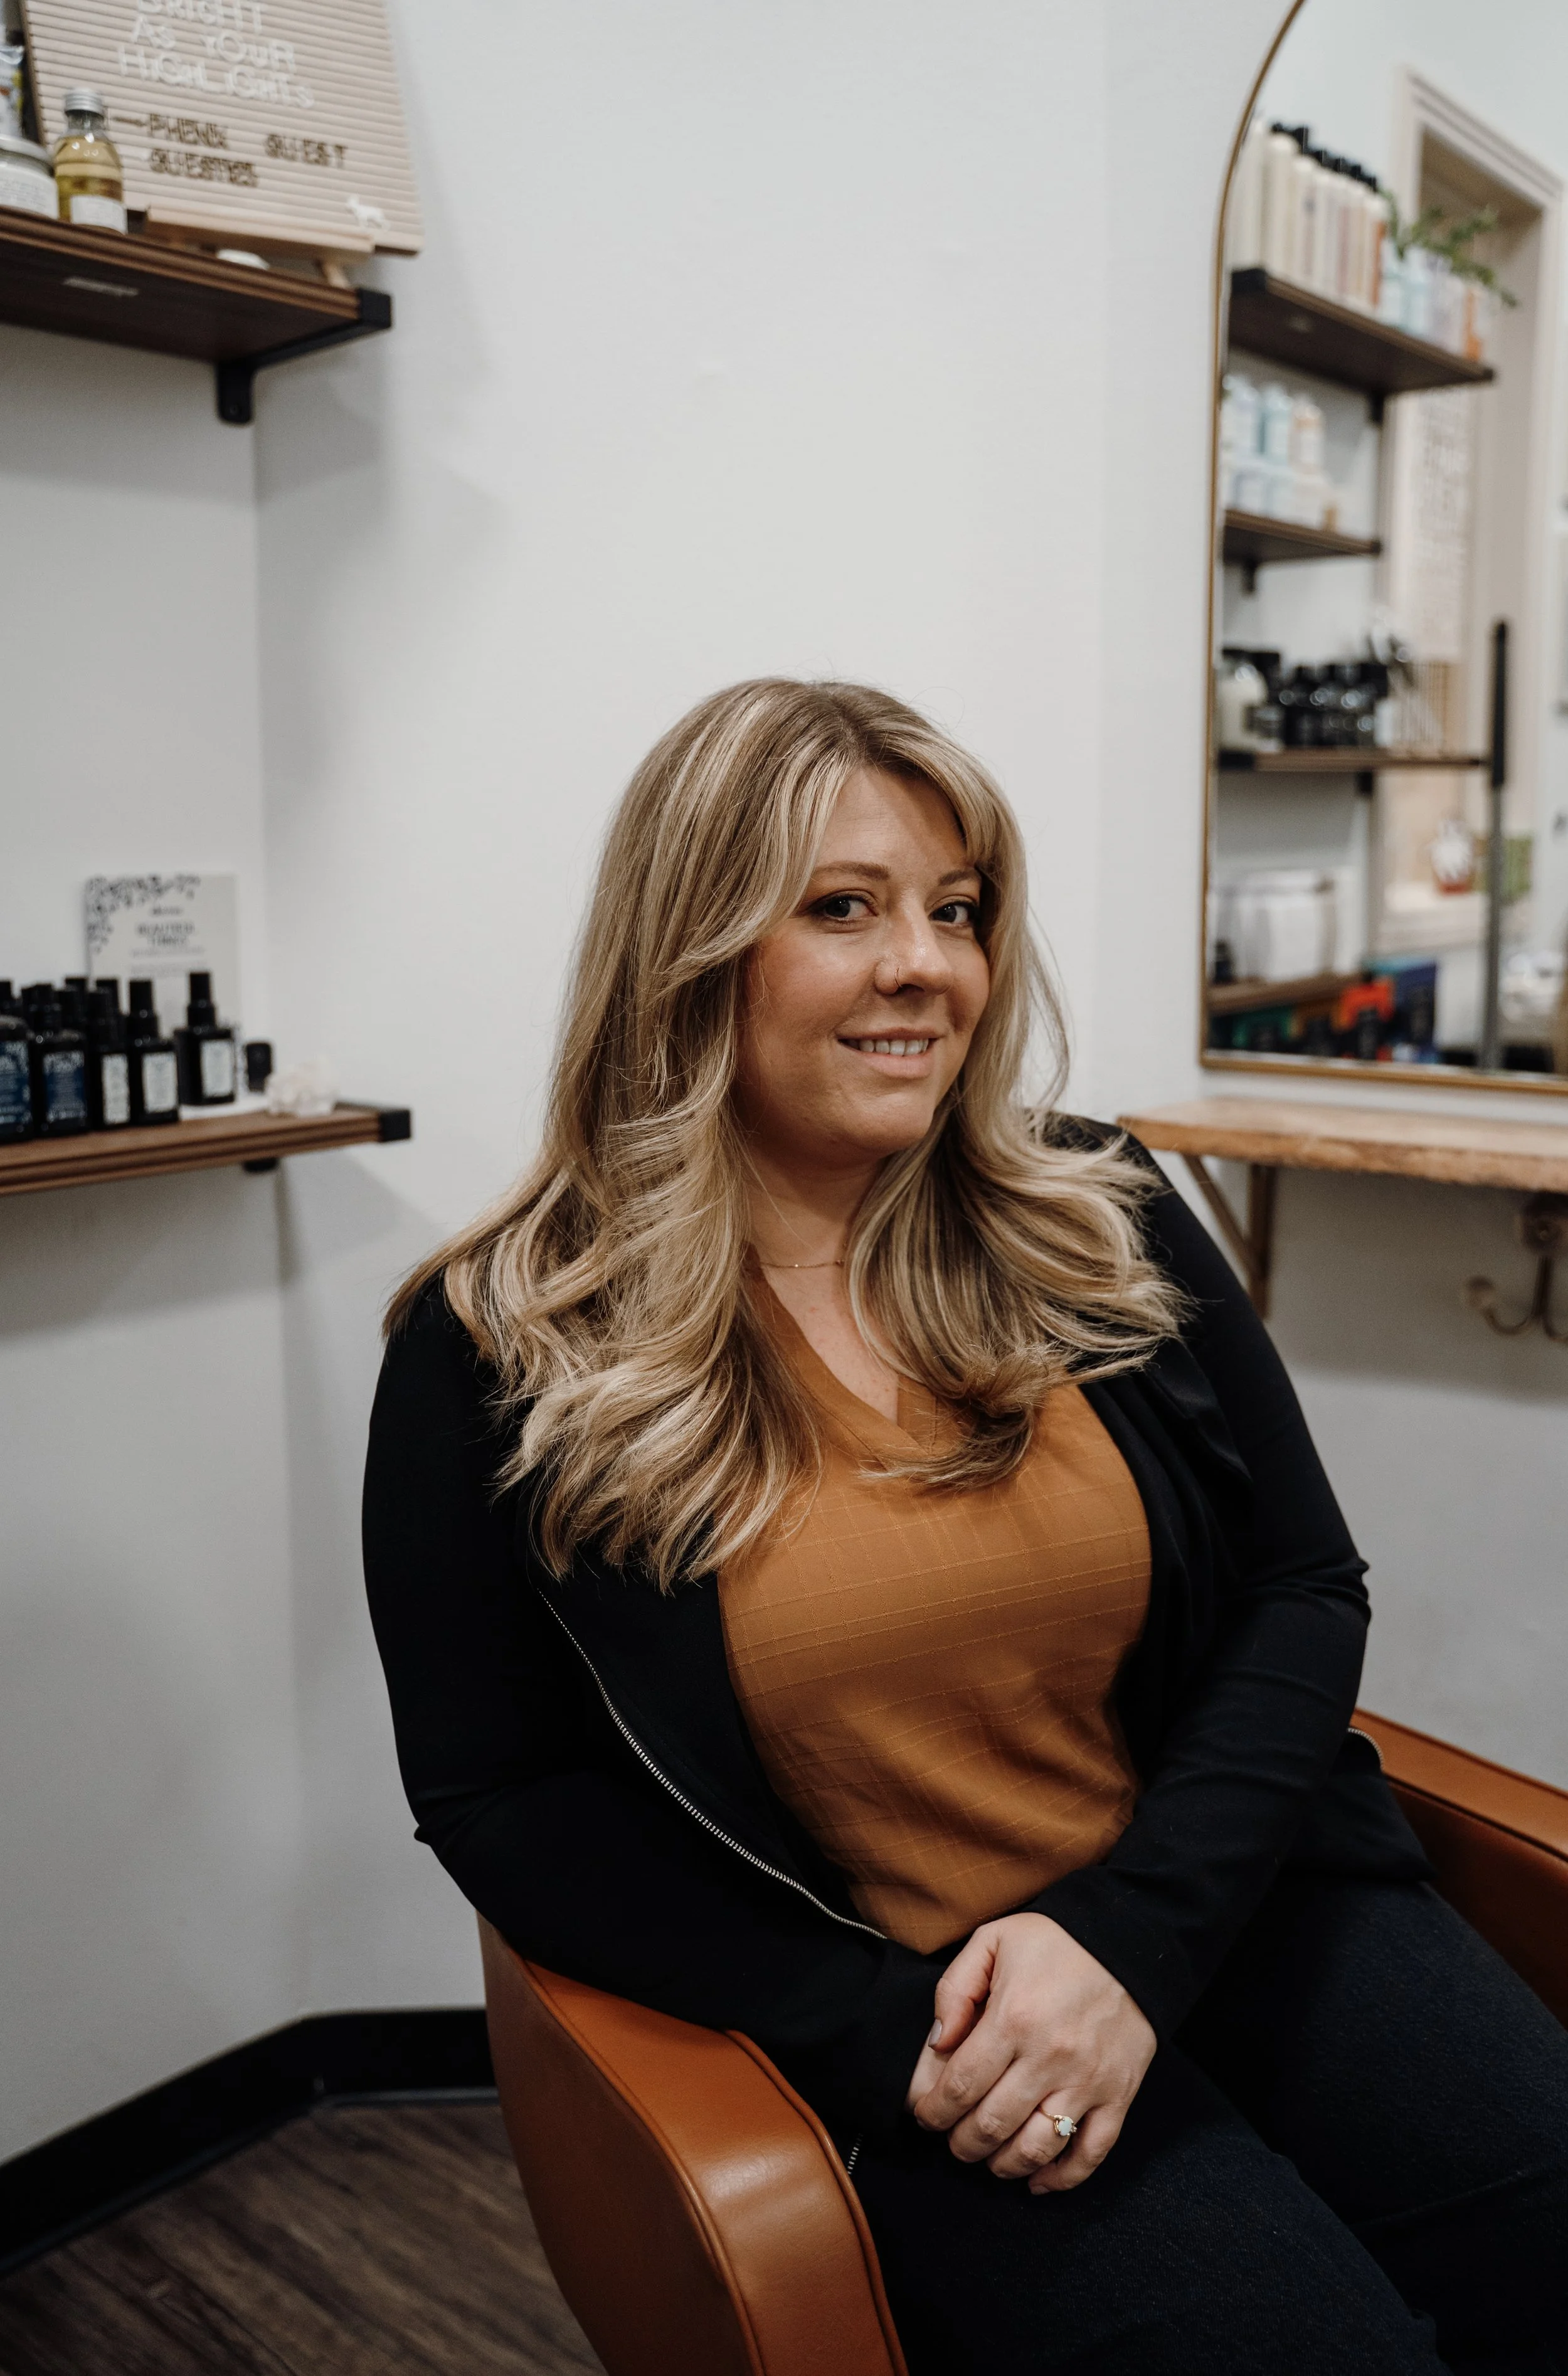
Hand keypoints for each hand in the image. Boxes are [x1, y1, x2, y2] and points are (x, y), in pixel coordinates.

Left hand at [904, 1913, 1155, 2192]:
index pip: (959, 2086)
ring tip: (988, 2159)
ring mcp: (1087, 2082)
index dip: (934, 2111)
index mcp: (1012, 2018)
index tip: (925, 2116)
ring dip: (1003, 2165)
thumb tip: (937, 2043)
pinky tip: (1037, 2181)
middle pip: (991, 2125)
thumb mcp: (993, 1940)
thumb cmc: (1056, 1942)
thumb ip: (956, 1989)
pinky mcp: (1118, 2095)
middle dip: (961, 2143)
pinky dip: (1061, 2178)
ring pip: (1036, 2149)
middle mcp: (1049, 2057)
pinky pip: (1090, 2153)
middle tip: (953, 2140)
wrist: (1129, 1941)